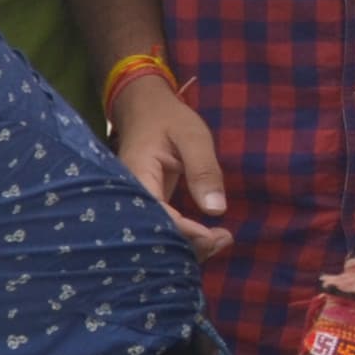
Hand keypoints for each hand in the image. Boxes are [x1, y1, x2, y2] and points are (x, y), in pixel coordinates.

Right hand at [108, 72, 232, 258]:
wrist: (144, 109)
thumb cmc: (168, 119)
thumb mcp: (192, 137)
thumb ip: (203, 170)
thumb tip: (216, 210)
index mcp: (137, 176)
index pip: (156, 214)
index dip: (184, 230)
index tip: (213, 234)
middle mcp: (131, 194)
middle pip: (153, 233)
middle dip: (188, 244)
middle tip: (223, 239)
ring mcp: (137, 201)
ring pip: (157, 235)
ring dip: (189, 244)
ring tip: (222, 239)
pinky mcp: (148, 204)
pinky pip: (163, 226)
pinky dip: (186, 236)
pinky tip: (210, 236)